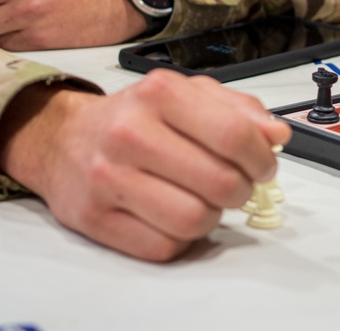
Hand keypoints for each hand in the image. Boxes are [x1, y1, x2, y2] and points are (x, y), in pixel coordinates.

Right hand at [0, 73, 291, 260]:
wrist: (62, 137)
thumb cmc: (133, 115)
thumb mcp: (186, 93)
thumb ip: (237, 108)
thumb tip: (277, 135)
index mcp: (160, 93)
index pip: (233, 134)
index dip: (261, 157)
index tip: (264, 165)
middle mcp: (132, 132)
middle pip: (219, 182)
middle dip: (242, 190)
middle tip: (238, 184)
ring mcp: (110, 178)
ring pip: (194, 220)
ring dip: (213, 217)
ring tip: (207, 200)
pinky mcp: (96, 219)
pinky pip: (163, 247)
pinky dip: (182, 239)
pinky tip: (176, 215)